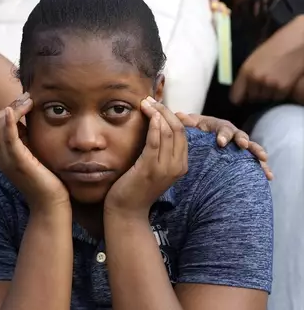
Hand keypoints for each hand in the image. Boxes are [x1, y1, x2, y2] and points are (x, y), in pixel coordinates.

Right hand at [0, 92, 69, 211]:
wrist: (51, 204)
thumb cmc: (47, 180)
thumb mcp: (35, 154)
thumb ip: (29, 139)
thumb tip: (31, 120)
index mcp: (3, 153)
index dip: (10, 108)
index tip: (27, 100)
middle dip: (11, 105)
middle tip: (28, 98)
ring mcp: (6, 159)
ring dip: (13, 108)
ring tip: (29, 101)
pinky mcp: (16, 161)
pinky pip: (7, 136)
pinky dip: (8, 121)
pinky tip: (14, 110)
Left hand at [104, 97, 187, 217]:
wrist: (127, 210)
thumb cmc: (136, 186)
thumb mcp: (152, 166)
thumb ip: (158, 150)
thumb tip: (155, 126)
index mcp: (181, 164)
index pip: (182, 132)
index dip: (171, 115)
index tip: (157, 104)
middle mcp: (177, 166)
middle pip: (178, 128)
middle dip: (164, 110)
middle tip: (149, 99)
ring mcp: (165, 168)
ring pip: (168, 131)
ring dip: (157, 113)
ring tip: (145, 102)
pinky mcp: (150, 168)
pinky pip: (155, 141)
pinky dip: (153, 125)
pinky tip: (147, 114)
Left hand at [175, 112, 272, 179]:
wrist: (198, 138)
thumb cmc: (193, 131)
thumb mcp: (188, 126)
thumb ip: (186, 122)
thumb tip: (179, 115)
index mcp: (218, 126)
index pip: (223, 128)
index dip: (223, 134)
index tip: (221, 142)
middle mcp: (231, 134)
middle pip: (239, 135)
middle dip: (242, 140)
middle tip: (242, 145)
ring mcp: (238, 145)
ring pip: (251, 147)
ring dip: (257, 152)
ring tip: (263, 159)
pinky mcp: (242, 156)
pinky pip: (254, 161)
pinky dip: (262, 167)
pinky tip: (269, 176)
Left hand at [230, 15, 303, 104]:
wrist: (297, 42)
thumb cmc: (275, 48)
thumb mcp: (254, 59)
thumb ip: (246, 75)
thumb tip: (243, 90)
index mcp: (245, 71)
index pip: (236, 96)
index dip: (240, 97)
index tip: (243, 98)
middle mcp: (255, 80)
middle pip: (252, 98)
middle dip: (256, 94)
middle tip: (264, 84)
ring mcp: (269, 85)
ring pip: (265, 99)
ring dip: (268, 94)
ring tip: (274, 82)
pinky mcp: (283, 89)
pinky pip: (277, 98)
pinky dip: (279, 94)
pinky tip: (283, 83)